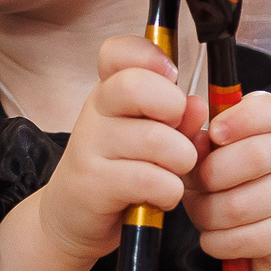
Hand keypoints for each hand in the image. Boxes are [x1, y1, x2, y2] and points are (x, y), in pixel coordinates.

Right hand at [29, 36, 201, 265]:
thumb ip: (178, 119)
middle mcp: (95, 111)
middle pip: (136, 86)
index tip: (171, 76)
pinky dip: (169, 191)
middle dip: (173, 108)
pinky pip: (150, 179)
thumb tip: (197, 104)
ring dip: (181, 161)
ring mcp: (89, 146)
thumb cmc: (120, 171)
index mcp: (110, 92)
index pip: (118, 52)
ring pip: (156, 139)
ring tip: (173, 173)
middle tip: (178, 134)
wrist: (73, 218)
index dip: (150, 56)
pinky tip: (160, 196)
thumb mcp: (151, 139)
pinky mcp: (92, 184)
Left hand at [183, 92, 270, 270]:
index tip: (214, 134)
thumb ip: (192, 140)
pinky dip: (218, 242)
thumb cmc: (231, 193)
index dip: (240, 119)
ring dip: (209, 215)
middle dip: (213, 175)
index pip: (268, 108)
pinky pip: (247, 238)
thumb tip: (188, 118)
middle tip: (201, 186)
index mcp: (268, 129)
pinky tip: (215, 238)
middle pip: (255, 156)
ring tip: (204, 216)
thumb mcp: (206, 163)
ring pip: (242, 205)